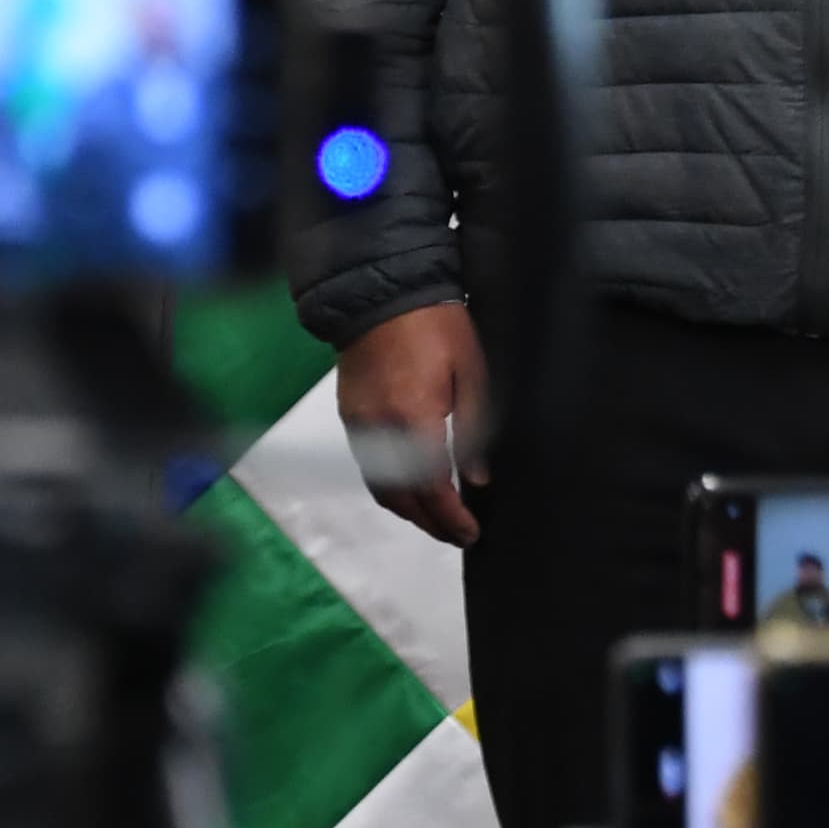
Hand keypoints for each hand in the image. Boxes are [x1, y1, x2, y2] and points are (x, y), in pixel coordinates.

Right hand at [335, 301, 488, 546]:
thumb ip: (474, 430)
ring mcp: (360, 424)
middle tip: (458, 534)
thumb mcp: (471, 372)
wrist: (381, 293)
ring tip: (437, 518)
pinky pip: (368, 466)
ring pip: (379, 486)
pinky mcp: (351, 415)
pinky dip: (389, 487)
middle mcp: (381, 431)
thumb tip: (478, 479)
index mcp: (414, 420)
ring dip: (408, 510)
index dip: (451, 518)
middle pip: (400, 498)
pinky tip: (410, 486)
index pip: (432, 489)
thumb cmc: (435, 326)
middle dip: (429, 523)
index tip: (471, 532)